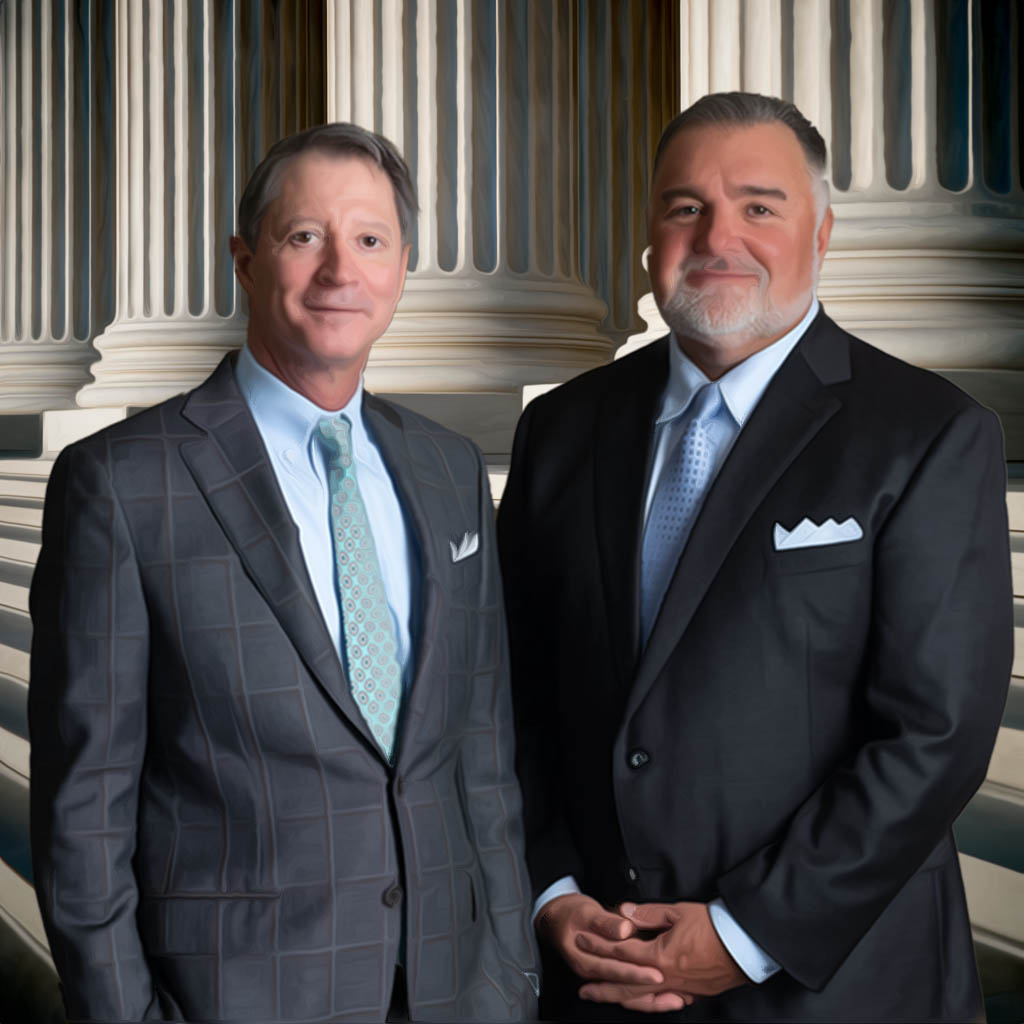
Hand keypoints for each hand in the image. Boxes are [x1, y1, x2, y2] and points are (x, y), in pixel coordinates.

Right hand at [536, 893, 682, 995]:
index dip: (637, 972)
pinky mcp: (611, 975)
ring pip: (631, 997)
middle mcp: (595, 974)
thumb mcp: (586, 913)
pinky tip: (669, 993)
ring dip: (656, 1000)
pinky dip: (650, 995)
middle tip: (678, 993)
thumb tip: (624, 929)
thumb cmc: (572, 915)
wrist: (557, 920)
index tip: (658, 973)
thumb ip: (606, 923)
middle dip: (654, 994)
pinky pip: (631, 992)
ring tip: (679, 998)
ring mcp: (604, 977)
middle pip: (626, 991)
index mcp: (586, 960)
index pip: (616, 970)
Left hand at [576, 901, 746, 1005]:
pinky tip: (640, 1002)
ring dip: (620, 997)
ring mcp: (680, 989)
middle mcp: (666, 978)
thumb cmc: (714, 927)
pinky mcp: (693, 994)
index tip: (582, 941)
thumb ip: (648, 914)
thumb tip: (624, 913)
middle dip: (602, 986)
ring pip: (643, 998)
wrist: (745, 945)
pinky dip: (647, 1003)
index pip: (621, 951)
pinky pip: (663, 1002)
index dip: (599, 946)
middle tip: (582, 988)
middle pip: (626, 985)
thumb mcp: (678, 912)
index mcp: (659, 957)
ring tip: (604, 997)